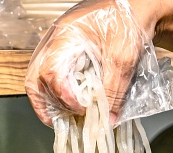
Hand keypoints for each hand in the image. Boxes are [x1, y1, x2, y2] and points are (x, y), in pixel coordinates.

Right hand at [24, 0, 158, 124]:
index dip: (64, 97)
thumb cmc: (129, 23)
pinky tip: (66, 104)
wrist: (137, 7)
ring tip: (62, 117)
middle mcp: (55, 39)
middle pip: (35, 76)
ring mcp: (56, 43)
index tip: (82, 109)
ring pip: (37, 76)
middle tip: (59, 122)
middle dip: (45, 103)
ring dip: (47, 99)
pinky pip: (48, 72)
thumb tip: (108, 119)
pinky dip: (54, 91)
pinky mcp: (63, 49)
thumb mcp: (124, 58)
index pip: (52, 72)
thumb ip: (115, 90)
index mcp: (66, 36)